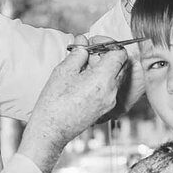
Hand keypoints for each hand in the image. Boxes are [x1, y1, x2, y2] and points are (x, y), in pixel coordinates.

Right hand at [18, 35, 128, 172]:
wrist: (51, 130)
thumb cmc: (54, 102)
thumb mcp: (63, 71)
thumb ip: (78, 53)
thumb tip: (83, 41)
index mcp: (103, 79)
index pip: (120, 53)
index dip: (108, 43)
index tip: (93, 43)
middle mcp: (111, 91)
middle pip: (120, 64)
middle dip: (106, 54)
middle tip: (88, 54)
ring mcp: (110, 102)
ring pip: (116, 76)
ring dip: (104, 67)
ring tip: (83, 68)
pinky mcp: (105, 109)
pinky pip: (110, 88)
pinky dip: (102, 80)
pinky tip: (83, 81)